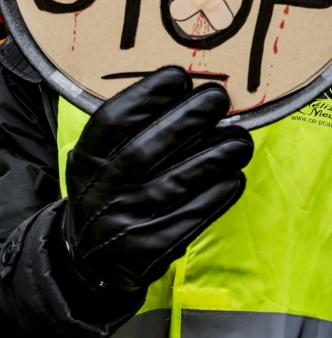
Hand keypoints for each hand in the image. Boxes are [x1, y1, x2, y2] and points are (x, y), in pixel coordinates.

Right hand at [62, 67, 252, 290]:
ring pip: (174, 184)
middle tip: (218, 98)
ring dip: (213, 158)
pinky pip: (188, 219)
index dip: (145, 96)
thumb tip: (187, 95)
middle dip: (187, 119)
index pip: (112, 122)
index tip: (178, 76)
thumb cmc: (109, 193)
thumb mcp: (100, 162)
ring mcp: (121, 224)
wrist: (90, 261)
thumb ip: (131, 133)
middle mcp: (99, 192)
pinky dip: (215, 196)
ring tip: (240, 140)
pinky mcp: (146, 252)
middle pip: (145, 150)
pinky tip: (234, 177)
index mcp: (86, 161)